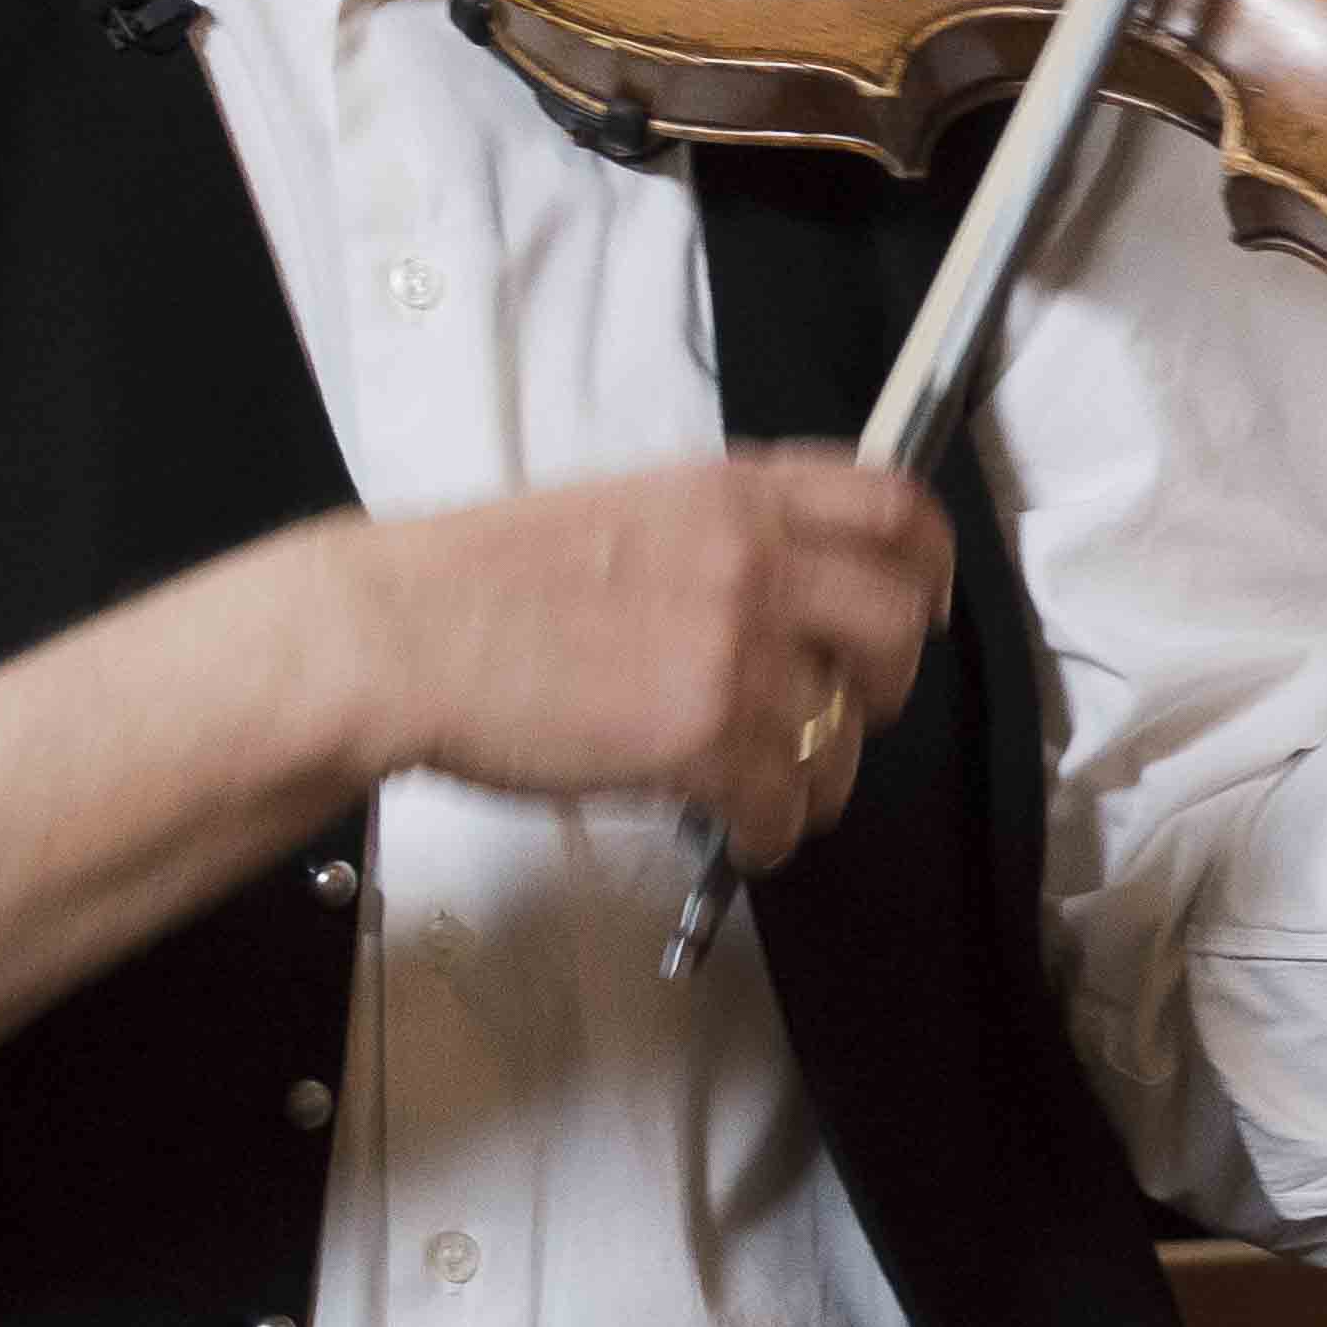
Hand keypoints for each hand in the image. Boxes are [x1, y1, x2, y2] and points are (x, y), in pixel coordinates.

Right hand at [325, 451, 947, 858]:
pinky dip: (772, 832)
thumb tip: (792, 580)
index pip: (895, 505)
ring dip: (822, 775)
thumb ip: (725, 531)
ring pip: (846, 732)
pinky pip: (787, 803)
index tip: (922, 602)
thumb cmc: (484, 580)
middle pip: (898, 625)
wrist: (398, 633)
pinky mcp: (704, 739)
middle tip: (847, 711)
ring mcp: (736, 650)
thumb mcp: (630, 507)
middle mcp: (756, 561)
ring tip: (778, 791)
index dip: (928, 563)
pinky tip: (742, 833)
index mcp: (737, 493)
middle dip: (885, 683)